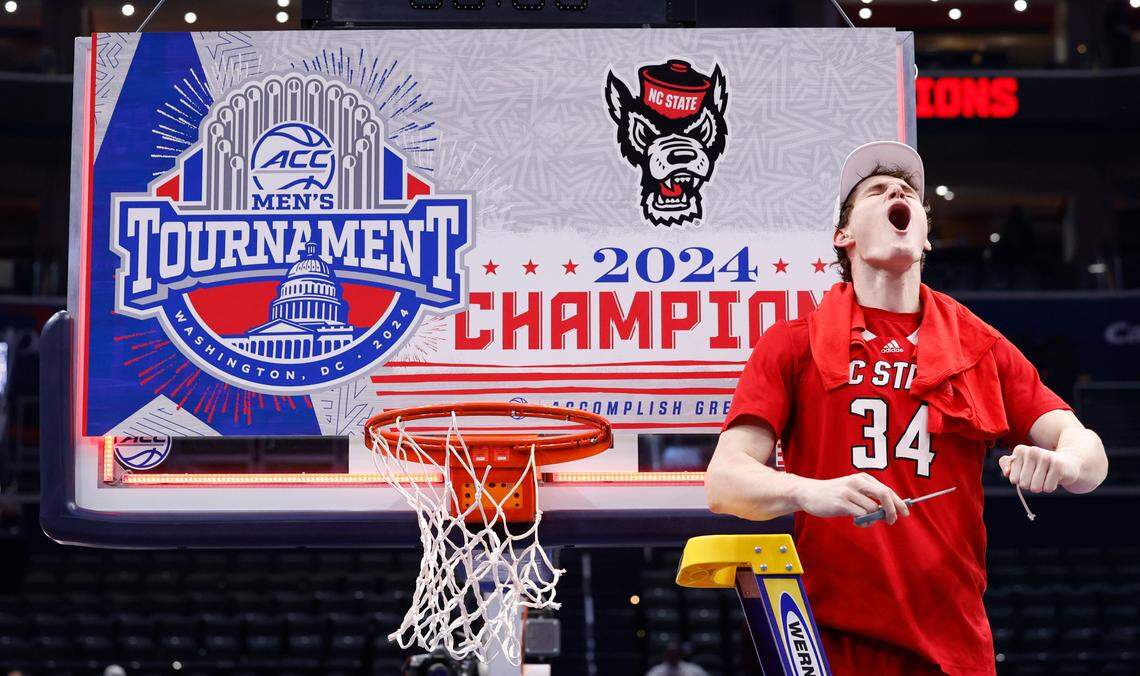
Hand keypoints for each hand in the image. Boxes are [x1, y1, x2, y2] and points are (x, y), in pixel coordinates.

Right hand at [792, 473, 910, 525]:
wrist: (808, 493)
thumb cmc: (833, 494)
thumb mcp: (852, 490)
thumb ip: (868, 497)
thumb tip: (888, 511)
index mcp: (862, 478)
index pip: (886, 490)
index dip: (898, 502)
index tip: (905, 513)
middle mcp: (856, 482)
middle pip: (884, 495)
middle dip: (892, 510)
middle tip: (892, 521)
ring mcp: (848, 492)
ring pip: (872, 508)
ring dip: (872, 519)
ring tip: (864, 521)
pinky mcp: (841, 502)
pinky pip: (861, 515)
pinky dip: (863, 521)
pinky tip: (856, 521)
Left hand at [999, 444, 1080, 492]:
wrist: (1068, 462)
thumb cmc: (1039, 466)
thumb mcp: (1021, 463)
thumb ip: (1006, 464)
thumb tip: (1007, 473)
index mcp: (1020, 450)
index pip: (1013, 478)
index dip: (1021, 481)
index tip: (1027, 474)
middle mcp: (1032, 451)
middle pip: (1023, 484)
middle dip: (1030, 485)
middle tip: (1038, 477)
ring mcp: (1046, 457)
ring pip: (1035, 487)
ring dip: (1040, 487)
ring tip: (1046, 477)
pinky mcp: (1058, 466)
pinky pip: (1047, 488)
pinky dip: (1050, 487)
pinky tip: (1055, 478)